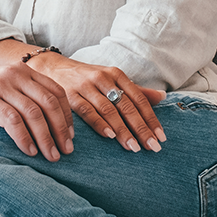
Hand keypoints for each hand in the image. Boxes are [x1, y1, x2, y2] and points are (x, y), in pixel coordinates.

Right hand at [0, 63, 73, 161]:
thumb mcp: (5, 92)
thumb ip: (25, 99)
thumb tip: (54, 127)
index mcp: (23, 71)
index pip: (56, 92)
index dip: (67, 116)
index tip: (71, 137)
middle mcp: (14, 74)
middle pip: (49, 102)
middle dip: (61, 129)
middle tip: (67, 150)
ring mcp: (0, 85)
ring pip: (33, 113)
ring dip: (46, 138)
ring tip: (51, 156)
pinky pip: (12, 120)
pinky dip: (24, 138)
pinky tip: (30, 152)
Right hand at [24, 53, 166, 152]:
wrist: (53, 68)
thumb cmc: (88, 78)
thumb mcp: (112, 79)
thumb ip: (136, 90)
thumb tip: (162, 96)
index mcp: (116, 75)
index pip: (139, 99)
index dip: (151, 118)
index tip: (161, 137)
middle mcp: (103, 78)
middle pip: (126, 106)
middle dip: (141, 128)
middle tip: (152, 147)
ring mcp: (86, 86)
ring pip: (109, 110)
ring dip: (122, 130)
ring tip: (133, 148)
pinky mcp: (70, 95)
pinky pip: (86, 111)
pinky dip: (99, 124)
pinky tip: (109, 136)